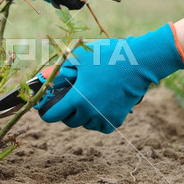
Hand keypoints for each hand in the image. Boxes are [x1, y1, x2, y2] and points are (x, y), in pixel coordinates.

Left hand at [36, 23, 183, 133]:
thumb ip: (62, 70)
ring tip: (85, 102)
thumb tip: (50, 79)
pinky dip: (98, 120)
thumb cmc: (107, 57)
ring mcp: (104, 118)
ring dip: (82, 117)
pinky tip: (98, 108)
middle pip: (71, 121)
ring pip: (86, 124)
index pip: (53, 116)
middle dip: (66, 113)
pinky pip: (102, 125)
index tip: (45, 111)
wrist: (138, 63)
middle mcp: (89, 113)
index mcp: (77, 100)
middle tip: (68, 102)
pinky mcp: (117, 119)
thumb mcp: (79, 58)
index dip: (47, 113)